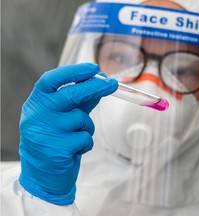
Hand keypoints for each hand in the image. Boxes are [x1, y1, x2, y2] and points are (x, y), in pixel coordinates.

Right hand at [18, 63, 117, 204]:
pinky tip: (74, 151)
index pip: (51, 80)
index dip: (73, 72)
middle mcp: (36, 116)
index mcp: (36, 104)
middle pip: (70, 94)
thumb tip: (98, 83)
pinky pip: (85, 138)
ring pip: (81, 119)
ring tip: (75, 138)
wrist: (42, 175)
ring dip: (87, 127)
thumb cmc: (53, 141)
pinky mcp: (56, 150)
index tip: (94, 68)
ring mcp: (44, 133)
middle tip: (112, 84)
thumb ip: (78, 101)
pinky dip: (86, 143)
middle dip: (95, 87)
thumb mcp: (61, 117)